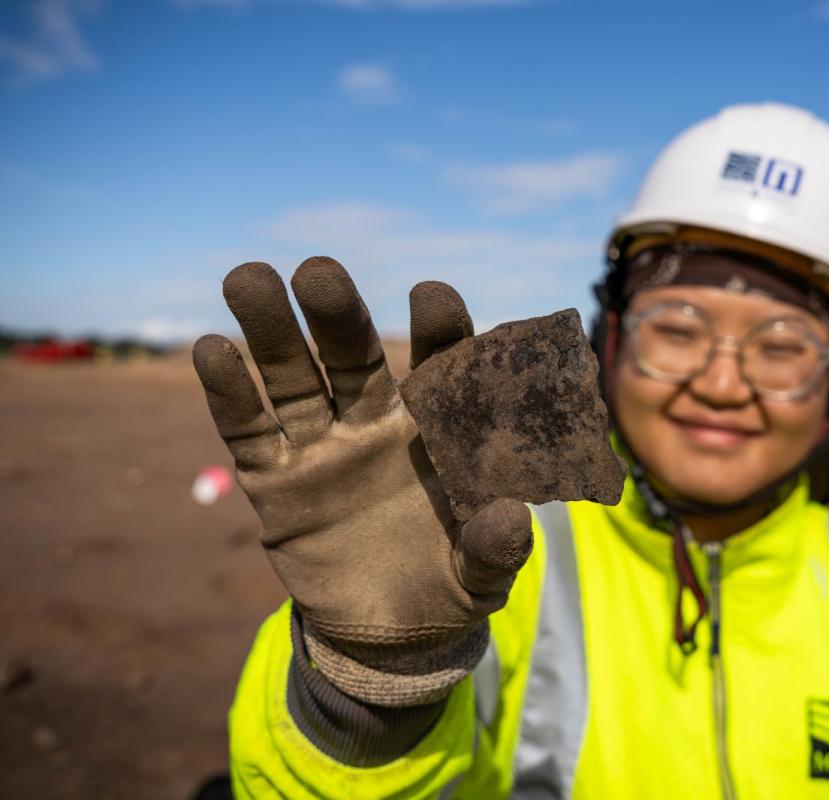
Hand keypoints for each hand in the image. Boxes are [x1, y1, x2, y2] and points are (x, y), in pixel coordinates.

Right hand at [192, 257, 531, 704]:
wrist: (391, 633)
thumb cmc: (450, 583)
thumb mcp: (484, 575)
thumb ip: (496, 548)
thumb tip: (510, 519)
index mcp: (436, 429)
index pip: (440, 365)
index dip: (437, 329)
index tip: (430, 294)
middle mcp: (376, 422)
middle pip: (354, 355)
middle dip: (337, 314)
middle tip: (319, 272)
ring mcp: (322, 447)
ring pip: (293, 379)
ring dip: (271, 331)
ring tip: (249, 278)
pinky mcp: (275, 481)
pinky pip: (250, 432)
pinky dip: (230, 394)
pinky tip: (211, 349)